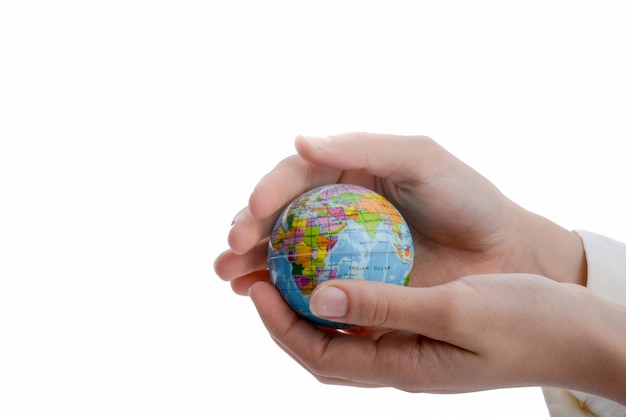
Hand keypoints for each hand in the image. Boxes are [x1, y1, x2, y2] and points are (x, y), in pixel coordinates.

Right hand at [214, 133, 585, 293]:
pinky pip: (309, 288)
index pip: (296, 178)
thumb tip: (299, 139)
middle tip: (229, 251)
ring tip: (230, 277)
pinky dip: (280, 293)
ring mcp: (340, 250)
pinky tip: (256, 297)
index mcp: (347, 175)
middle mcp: (336, 211)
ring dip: (251, 263)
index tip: (253, 212)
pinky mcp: (352, 285)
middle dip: (247, 232)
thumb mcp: (421, 158)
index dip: (268, 191)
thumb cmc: (466, 198)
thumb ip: (363, 146)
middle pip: (279, 217)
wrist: (502, 253)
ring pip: (285, 253)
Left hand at [249, 274, 625, 402]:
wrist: (581, 333)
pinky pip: (368, 317)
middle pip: (323, 349)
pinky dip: (344, 295)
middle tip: (260, 276)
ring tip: (287, 268)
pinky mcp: (424, 329)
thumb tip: (319, 297)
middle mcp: (400, 363)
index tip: (259, 288)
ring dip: (309, 305)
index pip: (322, 357)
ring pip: (342, 333)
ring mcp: (412, 349)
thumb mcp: (456, 307)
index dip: (282, 326)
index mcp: (404, 367)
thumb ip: (386, 305)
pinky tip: (338, 266)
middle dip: (284, 317)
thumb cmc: (529, 321)